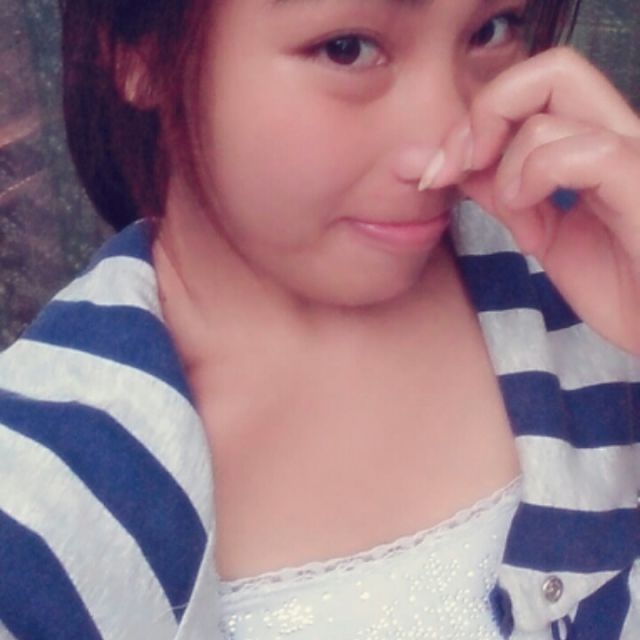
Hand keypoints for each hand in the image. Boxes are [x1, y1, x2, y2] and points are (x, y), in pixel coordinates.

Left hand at [424, 47, 639, 354]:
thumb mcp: (544, 236)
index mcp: (597, 145)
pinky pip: (586, 152)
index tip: (440, 170)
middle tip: (459, 165)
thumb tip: (458, 165)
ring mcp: (636, 158)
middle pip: (552, 70)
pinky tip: (530, 221)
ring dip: (506, 163)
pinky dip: (537, 177)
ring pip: (554, 106)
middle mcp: (622, 137)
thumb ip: (506, 194)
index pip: (537, 89)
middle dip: (485, 112)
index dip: (478, 119)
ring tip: (514, 213)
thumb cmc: (618, 287)